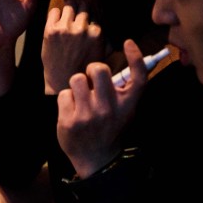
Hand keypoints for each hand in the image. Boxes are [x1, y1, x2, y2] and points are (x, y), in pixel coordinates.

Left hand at [42, 2, 104, 93]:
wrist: (62, 81)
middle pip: (83, 6)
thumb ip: (109, 41)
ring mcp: (66, 29)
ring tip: (66, 18)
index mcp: (97, 34)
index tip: (86, 18)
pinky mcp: (51, 30)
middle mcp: (82, 29)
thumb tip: (116, 28)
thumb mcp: (102, 55)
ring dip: (68, 10)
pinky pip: (54, 11)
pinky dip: (55, 14)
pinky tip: (56, 22)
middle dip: (80, 10)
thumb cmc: (83, 68)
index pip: (95, 13)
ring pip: (70, 5)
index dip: (90, 16)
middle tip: (76, 16)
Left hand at [57, 40, 147, 177]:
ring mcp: (89, 115)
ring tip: (80, 97)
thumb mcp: (126, 111)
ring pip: (77, 79)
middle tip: (91, 82)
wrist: (97, 160)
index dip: (135, 57)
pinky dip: (66, 100)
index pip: (138, 77)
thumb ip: (126, 90)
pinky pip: (64, 94)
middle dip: (92, 70)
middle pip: (98, 69)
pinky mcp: (70, 121)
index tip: (128, 42)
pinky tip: (72, 110)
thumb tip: (133, 59)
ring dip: (77, 85)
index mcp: (127, 106)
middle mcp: (109, 109)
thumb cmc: (111, 129)